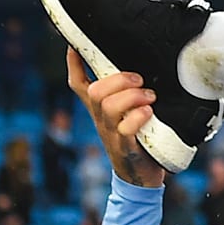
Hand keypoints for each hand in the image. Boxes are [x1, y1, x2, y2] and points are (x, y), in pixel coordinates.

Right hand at [67, 49, 164, 187]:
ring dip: (131, 96)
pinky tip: (148, 113)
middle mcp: (102, 120)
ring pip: (108, 106)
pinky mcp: (126, 147)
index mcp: (100, 110)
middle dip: (117, 80)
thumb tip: (144, 72)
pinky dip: (138, 117)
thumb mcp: (130, 115)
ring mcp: (111, 134)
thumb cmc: (140, 141)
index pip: (78, 84)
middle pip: (94, 91)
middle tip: (139, 80)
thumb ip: (131, 97)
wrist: (140, 178)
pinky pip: (125, 128)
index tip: (73, 46)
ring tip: (150, 97)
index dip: (74, 64)